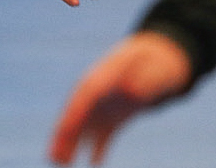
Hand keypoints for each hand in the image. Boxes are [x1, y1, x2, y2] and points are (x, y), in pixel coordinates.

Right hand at [49, 31, 192, 164]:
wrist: (161, 58)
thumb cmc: (158, 61)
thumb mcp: (155, 67)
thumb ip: (144, 78)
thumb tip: (129, 91)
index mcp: (103, 76)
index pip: (84, 96)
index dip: (74, 113)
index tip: (66, 129)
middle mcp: (98, 92)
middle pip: (77, 113)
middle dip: (64, 134)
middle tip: (54, 155)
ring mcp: (105, 106)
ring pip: (84, 127)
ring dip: (72, 144)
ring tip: (60, 163)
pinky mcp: (115, 118)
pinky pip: (103, 136)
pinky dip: (97, 150)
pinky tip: (93, 164)